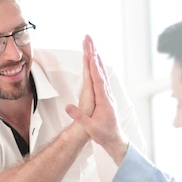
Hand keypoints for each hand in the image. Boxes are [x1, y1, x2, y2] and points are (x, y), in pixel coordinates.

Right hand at [66, 45, 127, 164]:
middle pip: (100, 72)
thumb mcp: (89, 127)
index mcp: (103, 101)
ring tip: (93, 49)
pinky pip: (102, 79)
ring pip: (102, 74)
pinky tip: (98, 66)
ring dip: (97, 61)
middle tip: (90, 43)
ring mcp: (108, 95)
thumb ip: (79, 117)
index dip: (94, 68)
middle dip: (95, 56)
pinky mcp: (106, 97)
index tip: (91, 55)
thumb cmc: (103, 134)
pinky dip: (99, 69)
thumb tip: (67, 107)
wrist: (114, 139)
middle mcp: (107, 95)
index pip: (97, 81)